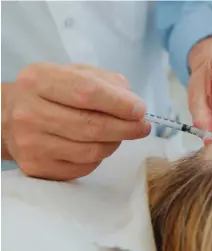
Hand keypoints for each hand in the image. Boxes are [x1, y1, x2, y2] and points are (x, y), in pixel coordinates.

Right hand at [2, 63, 150, 180]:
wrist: (8, 117)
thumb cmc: (51, 92)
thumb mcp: (75, 73)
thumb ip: (107, 82)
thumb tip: (134, 105)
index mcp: (40, 80)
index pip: (86, 92)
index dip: (119, 103)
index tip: (140, 110)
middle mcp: (30, 112)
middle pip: (91, 125)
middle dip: (126, 128)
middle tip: (143, 127)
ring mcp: (31, 143)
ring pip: (91, 150)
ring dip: (115, 142)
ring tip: (120, 133)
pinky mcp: (37, 167)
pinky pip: (84, 166)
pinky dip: (100, 156)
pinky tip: (98, 144)